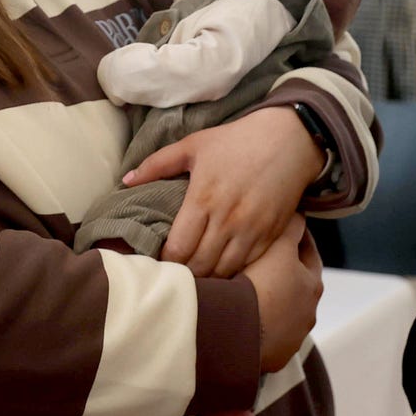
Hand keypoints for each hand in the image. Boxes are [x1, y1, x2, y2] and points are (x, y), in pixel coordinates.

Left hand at [125, 105, 322, 276]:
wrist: (290, 138)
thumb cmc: (237, 140)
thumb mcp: (194, 145)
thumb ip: (157, 164)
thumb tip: (126, 181)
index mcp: (203, 198)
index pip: (178, 250)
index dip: (166, 261)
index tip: (160, 260)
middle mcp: (227, 219)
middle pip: (199, 267)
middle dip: (185, 274)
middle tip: (176, 273)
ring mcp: (252, 229)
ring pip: (225, 272)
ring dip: (210, 276)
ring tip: (198, 274)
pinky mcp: (272, 234)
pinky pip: (249, 266)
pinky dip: (235, 271)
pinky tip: (224, 266)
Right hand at [240, 215, 322, 371]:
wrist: (237, 332)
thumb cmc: (260, 285)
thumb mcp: (276, 247)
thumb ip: (289, 228)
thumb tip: (297, 213)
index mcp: (312, 286)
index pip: (308, 254)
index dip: (297, 238)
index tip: (284, 229)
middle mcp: (308, 315)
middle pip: (297, 287)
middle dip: (284, 274)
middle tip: (263, 261)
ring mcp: (292, 339)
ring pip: (282, 315)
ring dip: (270, 304)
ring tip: (248, 293)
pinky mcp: (274, 358)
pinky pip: (267, 337)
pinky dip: (258, 327)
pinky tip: (243, 319)